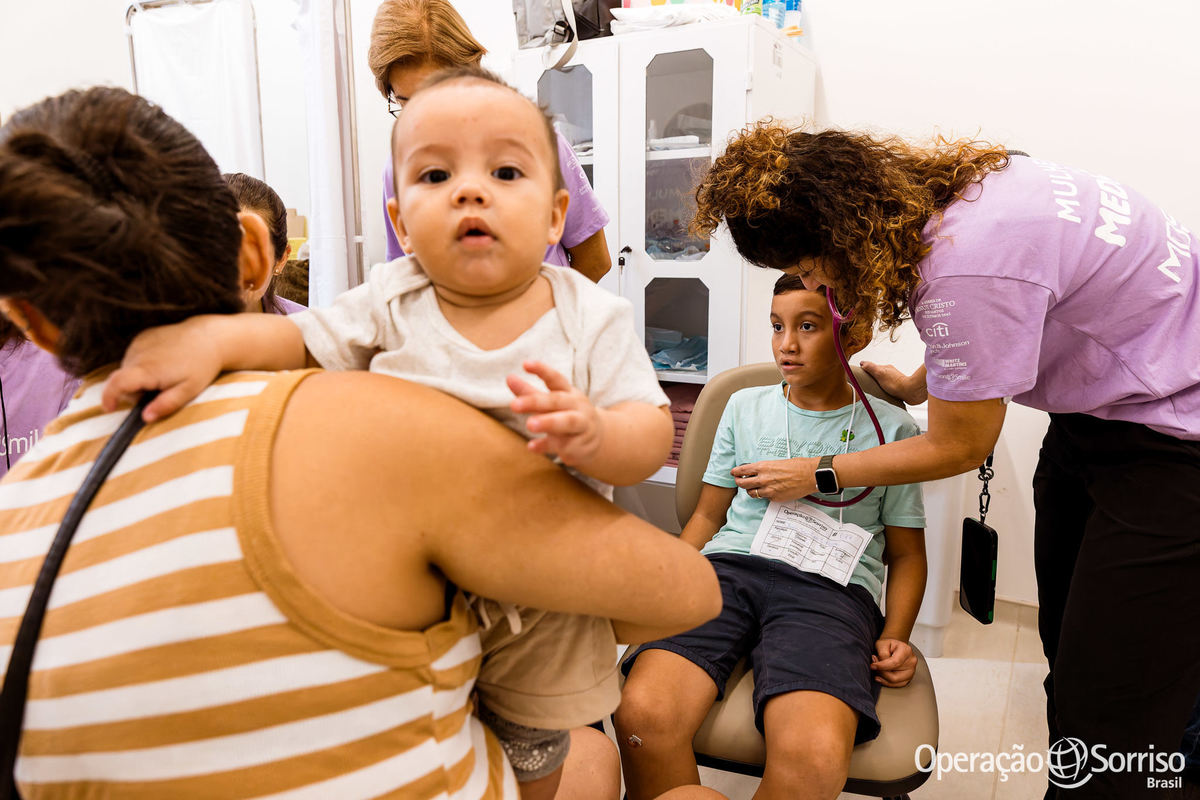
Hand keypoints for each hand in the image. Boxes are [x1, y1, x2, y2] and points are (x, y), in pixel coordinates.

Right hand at [101, 316, 224, 421]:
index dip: (108, 397)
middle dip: (136, 391)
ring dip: (140, 377)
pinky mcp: (143, 336)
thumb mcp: (188, 390)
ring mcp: (139, 342)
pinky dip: (144, 364)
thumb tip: (145, 417)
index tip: (110, 408)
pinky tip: (164, 362)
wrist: (209, 337)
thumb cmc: (201, 366)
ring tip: (166, 374)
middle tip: (161, 390)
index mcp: (148, 369)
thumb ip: (166, 405)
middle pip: (123, 380)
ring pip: (128, 369)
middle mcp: (139, 353)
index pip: (117, 383)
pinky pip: (135, 356)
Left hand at [508, 360, 601, 467]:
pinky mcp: (580, 446)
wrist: (599, 440)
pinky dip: (546, 446)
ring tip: (529, 424)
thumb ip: (530, 393)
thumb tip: (509, 378)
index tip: (525, 364)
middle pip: (557, 401)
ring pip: (567, 422)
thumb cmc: (568, 415)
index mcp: (569, 393)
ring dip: (548, 422)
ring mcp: (582, 426)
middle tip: (514, 405)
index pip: (556, 379)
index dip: (542, 371)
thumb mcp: (552, 404)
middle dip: (536, 402)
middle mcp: (577, 407)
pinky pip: (563, 446)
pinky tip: (531, 447)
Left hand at [730, 458, 816, 502]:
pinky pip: (765, 498)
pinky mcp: (775, 498)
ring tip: (754, 488)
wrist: (810, 475)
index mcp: (763, 467)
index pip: (743, 470)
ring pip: (751, 493)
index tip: (733, 473)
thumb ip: (766, 468)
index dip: (736, 472)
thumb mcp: (777, 462)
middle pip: (742, 484)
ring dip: (751, 490)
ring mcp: (768, 490)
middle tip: (739, 481)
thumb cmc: (798, 466)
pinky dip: (765, 495)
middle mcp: (763, 479)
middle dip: (739, 482)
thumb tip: (759, 471)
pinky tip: (769, 491)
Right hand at [860, 361, 926, 405]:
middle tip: (866, 381)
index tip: (861, 373)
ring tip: (874, 389)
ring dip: (878, 384)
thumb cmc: (896, 383)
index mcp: (885, 368)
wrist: (910, 392)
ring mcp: (894, 381)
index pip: (873, 367)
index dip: (866, 370)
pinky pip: (888, 388)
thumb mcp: (879, 373)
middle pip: (878, 374)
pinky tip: (883, 393)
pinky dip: (884, 389)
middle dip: (872, 377)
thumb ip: (871, 367)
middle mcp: (890, 373)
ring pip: (883, 381)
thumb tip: (863, 362)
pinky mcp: (898, 389)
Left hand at [871, 638, 916, 686]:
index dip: (882, 666)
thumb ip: (882, 654)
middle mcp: (911, 662)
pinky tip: (880, 677)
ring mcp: (911, 671)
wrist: (893, 647)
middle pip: (895, 674)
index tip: (872, 666)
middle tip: (873, 665)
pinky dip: (886, 682)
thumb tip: (880, 666)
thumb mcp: (882, 644)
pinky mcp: (908, 678)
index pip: (895, 662)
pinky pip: (897, 684)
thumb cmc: (888, 645)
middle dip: (881, 672)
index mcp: (906, 650)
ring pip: (895, 681)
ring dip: (883, 677)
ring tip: (877, 669)